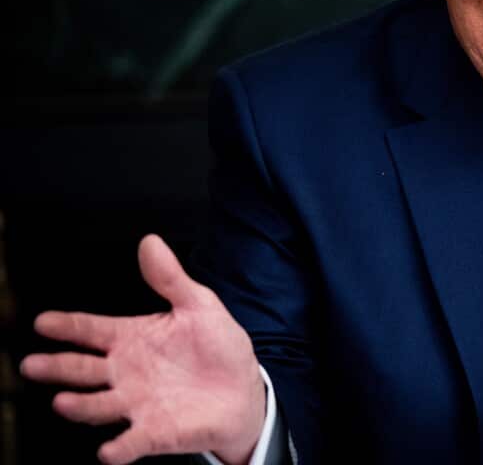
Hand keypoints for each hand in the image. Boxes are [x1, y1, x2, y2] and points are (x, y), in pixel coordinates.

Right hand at [20, 235, 265, 464]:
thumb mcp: (199, 306)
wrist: (244, 391)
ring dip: (81, 405)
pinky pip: (132, 441)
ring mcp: (136, 403)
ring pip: (98, 405)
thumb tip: (150, 243)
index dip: (67, 326)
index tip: (44, 322)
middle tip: (33, 364)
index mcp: (132, 339)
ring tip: (64, 402)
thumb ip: (170, 279)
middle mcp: (126, 372)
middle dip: (57, 367)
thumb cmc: (218, 349)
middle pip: (83, 369)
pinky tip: (110, 449)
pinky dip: (120, 447)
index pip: (91, 330)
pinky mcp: (154, 432)